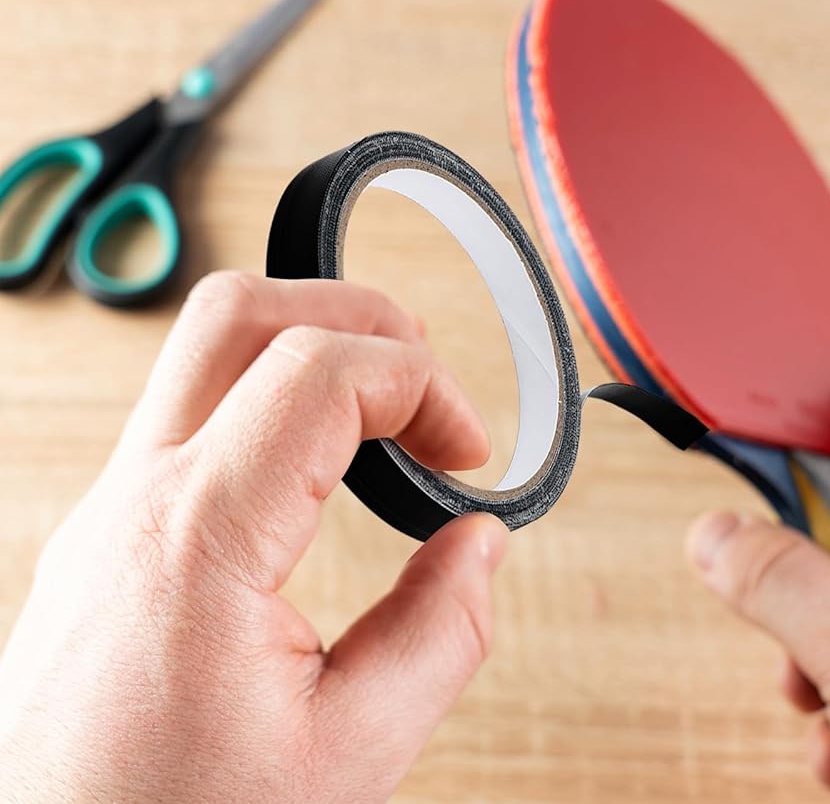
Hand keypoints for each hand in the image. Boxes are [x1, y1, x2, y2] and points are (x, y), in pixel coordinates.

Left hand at [0, 272, 507, 803]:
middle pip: (237, 313)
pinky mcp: (107, 534)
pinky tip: (317, 471)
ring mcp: (109, 511)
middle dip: (354, 317)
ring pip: (203, 352)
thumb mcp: (346, 759)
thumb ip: (440, 635)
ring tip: (381, 413)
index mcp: (197, 539)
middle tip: (422, 378)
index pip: (319, 372)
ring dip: (308, 352)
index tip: (470, 448)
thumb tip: (480, 543)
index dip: (423, 384)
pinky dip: (270, 408)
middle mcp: (135, 501)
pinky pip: (189, 417)